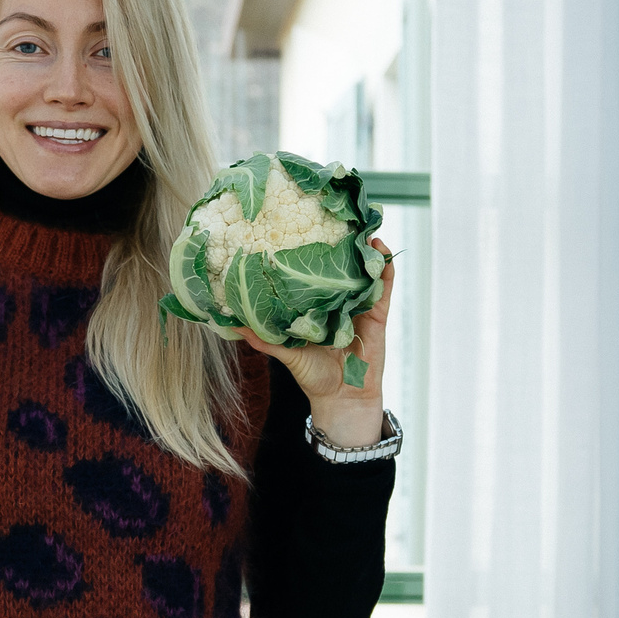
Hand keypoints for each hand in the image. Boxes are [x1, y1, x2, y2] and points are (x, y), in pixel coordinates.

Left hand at [231, 241, 393, 447]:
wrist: (342, 399)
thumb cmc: (313, 377)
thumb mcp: (286, 354)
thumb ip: (265, 339)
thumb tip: (233, 325)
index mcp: (317, 306)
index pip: (315, 275)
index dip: (313, 252)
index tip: (306, 227)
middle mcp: (339, 302)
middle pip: (342, 267)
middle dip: (343, 243)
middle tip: (338, 218)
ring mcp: (359, 306)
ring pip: (365, 272)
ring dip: (367, 250)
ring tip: (364, 228)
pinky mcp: (377, 316)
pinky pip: (384, 289)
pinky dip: (385, 270)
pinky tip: (383, 252)